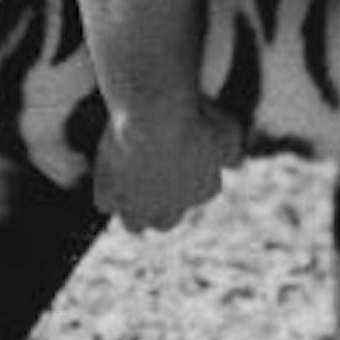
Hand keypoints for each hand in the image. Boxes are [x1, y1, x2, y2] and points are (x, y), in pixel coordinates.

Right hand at [93, 97, 241, 232]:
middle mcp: (174, 208)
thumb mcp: (228, 127)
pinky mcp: (111, 195)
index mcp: (205, 190)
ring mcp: (139, 205)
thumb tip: (234, 163)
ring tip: (127, 190)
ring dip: (132, 210)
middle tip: (152, 182)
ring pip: (134, 224)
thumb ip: (232, 149)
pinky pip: (106, 203)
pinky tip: (109, 177)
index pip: (200, 191)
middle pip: (166, 221)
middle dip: (161, 206)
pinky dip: (107, 192)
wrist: (156, 116)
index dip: (191, 176)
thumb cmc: (196, 116)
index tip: (182, 155)